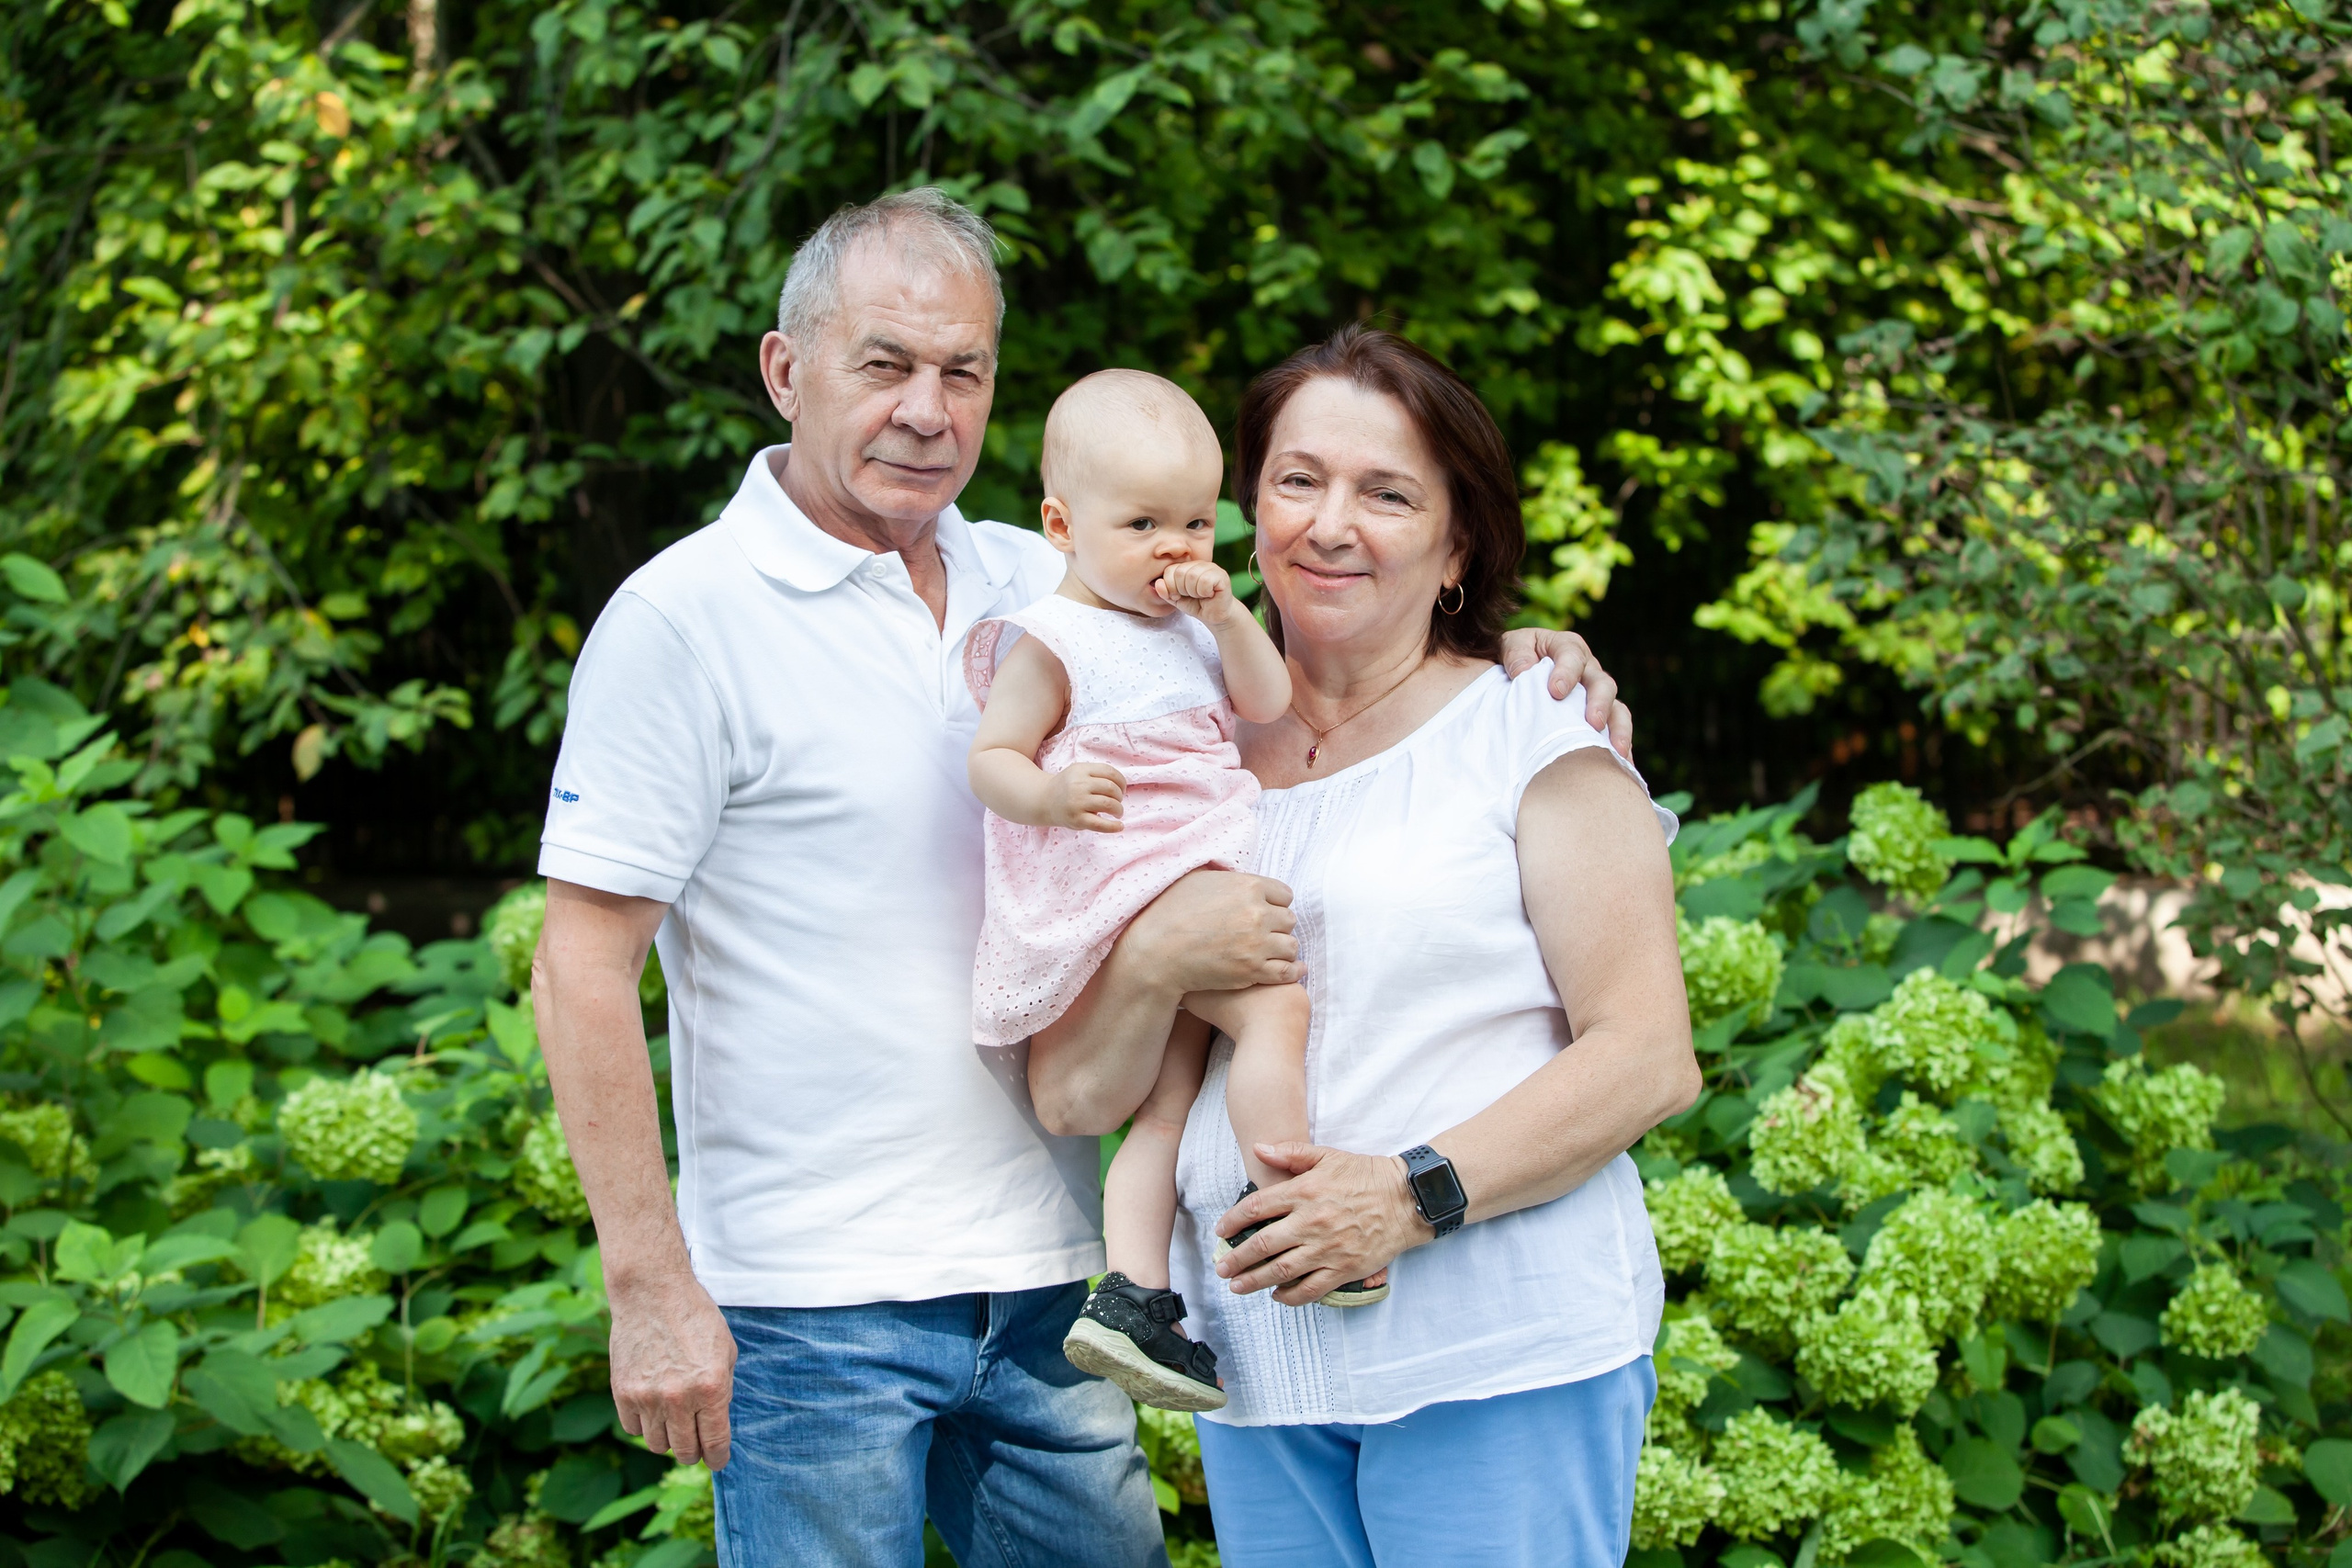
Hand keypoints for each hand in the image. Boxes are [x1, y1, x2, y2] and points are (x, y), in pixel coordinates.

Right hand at [609, 1270, 737, 1469]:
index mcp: (711, 1388)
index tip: (716, 1461)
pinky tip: (652, 1407)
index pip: (715, 1443)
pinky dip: (644, 1424)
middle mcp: (679, 1398)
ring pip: (657, 1445)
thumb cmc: (696, 1319)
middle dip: (694, 1451)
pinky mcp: (623, 1393)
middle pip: (685, 1451)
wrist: (653, 1293)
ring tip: (674, 1420)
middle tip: (695, 1442)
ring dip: (668, 1438)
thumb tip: (716, 1426)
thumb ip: (722, 1391)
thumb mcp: (725, 1352)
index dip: (717, 1458)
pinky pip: (634, 1429)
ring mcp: (648, 1398)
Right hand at [1047, 762, 1126, 831]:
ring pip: (1109, 804)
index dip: (1121, 781)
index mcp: (1081, 770)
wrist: (1044, 801)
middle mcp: (1078, 785)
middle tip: (1117, 801)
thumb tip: (1122, 787)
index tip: (1122, 789)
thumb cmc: (1067, 787)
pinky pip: (1100, 824)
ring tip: (1117, 812)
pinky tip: (1119, 826)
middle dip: (1119, 796)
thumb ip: (1097, 775)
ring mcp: (1077, 802)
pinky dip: (1113, 826)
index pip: (1110, 772)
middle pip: (1111, 788)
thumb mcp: (1078, 772)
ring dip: (1118, 809)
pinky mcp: (1077, 819)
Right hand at [1131, 868, 1300, 993]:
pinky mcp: (1252, 971)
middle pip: (1288, 920)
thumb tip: (1235, 872)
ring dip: (1281, 949)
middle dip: (1277, 926)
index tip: (1264, 912)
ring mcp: (1256, 944)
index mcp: (1248, 886)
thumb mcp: (1196, 879)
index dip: (1274, 904)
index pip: (1285, 895)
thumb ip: (1225, 875)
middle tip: (1261, 933)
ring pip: (1290, 946)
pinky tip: (1291, 970)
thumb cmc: (1170, 913)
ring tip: (1268, 951)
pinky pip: (1286, 972)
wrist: (1156, 953)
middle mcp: (1257, 913)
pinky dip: (1291, 971)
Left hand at [1154, 561, 1240, 623]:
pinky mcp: (1221, 576)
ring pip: (1193, 576)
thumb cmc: (1196, 605)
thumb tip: (1157, 583)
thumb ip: (1165, 592)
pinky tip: (1210, 594)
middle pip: (1180, 572)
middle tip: (1192, 596)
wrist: (1214, 616)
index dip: (1171, 587)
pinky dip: (1204, 592)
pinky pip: (1206, 581)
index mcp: (1186, 566)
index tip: (1179, 595)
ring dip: (1194, 592)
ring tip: (1201, 595)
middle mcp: (1199, 564)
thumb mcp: (1176, 599)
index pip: (1169, 570)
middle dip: (1182, 590)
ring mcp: (1211, 567)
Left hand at [1213, 1143, 1428, 1306]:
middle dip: (1237, 1259)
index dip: (1233, 1221)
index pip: (1256, 1208)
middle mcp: (1311, 1222)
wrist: (1404, 1199)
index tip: (1221, 1231)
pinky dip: (1290, 1296)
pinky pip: (1310, 1288)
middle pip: (1262, 1244)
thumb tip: (1258, 1149)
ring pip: (1281, 1270)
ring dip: (1255, 1280)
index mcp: (1304, 1192)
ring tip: (1237, 1286)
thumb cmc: (1365, 1175)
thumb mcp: (1327, 1155)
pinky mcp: (1343, 1268)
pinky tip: (1277, 1295)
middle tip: (1221, 1267)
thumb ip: (1290, 1152)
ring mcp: (1327, 1248)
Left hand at [1497, 628, 1632, 759]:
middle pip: (1602, 683)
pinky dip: (1620, 747)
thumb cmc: (1515, 657)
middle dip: (1599, 703)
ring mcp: (1597, 695)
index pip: (1572, 656)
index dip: (1567, 672)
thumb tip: (1524, 671)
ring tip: (1617, 750)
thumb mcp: (1510, 646)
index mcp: (1567, 648)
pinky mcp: (1600, 717)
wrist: (1514, 672)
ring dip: (1619, 729)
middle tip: (1593, 722)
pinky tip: (1621, 765)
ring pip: (1617, 709)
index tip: (1556, 691)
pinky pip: (1616, 731)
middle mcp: (1588, 670)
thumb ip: (1516, 654)